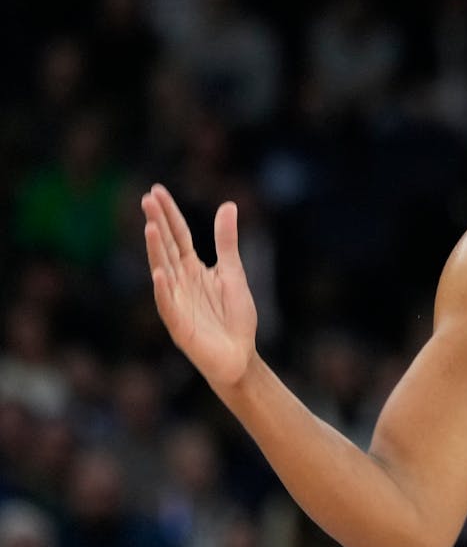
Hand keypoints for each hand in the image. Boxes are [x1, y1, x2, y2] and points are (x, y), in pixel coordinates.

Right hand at [141, 185, 257, 387]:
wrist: (239, 355)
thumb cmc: (234, 316)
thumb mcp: (233, 272)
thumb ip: (226, 241)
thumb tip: (227, 205)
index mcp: (193, 268)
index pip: (177, 235)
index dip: (168, 214)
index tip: (156, 191)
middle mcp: (180, 281)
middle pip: (167, 247)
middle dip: (158, 224)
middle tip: (147, 199)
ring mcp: (177, 301)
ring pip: (163, 270)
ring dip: (156, 250)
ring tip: (150, 227)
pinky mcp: (179, 324)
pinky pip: (169, 304)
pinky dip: (164, 290)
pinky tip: (160, 273)